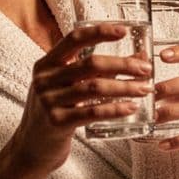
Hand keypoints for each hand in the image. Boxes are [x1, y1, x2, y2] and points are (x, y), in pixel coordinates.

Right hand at [10, 23, 152, 170]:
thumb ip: (95, 71)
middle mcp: (45, 79)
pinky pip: (92, 112)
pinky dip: (115, 109)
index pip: (74, 39)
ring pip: (94, 88)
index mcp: (46, 64)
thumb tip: (138, 57)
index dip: (100, 32)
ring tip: (145, 89)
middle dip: (124, 65)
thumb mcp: (66, 87)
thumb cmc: (55, 112)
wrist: (31, 148)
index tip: (124, 30)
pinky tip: (131, 108)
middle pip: (91, 64)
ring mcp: (49, 101)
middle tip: (146, 69)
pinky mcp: (57, 122)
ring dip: (125, 87)